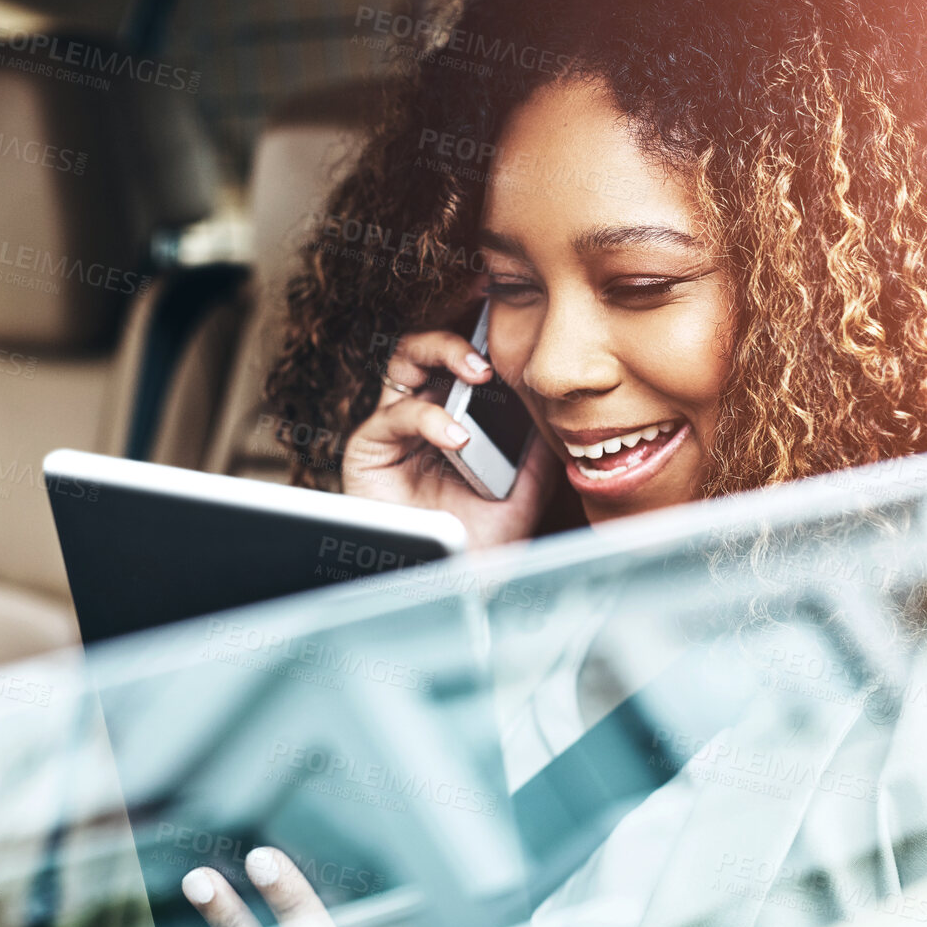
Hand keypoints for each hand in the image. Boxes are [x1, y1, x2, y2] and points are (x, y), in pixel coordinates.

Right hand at [342, 330, 557, 550]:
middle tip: (493, 356)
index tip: (518, 334)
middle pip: (427, 350)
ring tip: (478, 372)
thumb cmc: (476, 549)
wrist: (441, 593)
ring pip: (404, 361)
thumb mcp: (521, 498)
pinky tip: (457, 439)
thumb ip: (536, 459)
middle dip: (458, 340)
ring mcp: (392, 432)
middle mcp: (420, 420)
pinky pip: (395, 415)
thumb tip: (559, 418)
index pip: (462, 368)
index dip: (483, 345)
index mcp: (453, 423)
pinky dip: (429, 419)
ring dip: (441, 353)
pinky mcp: (368, 450)